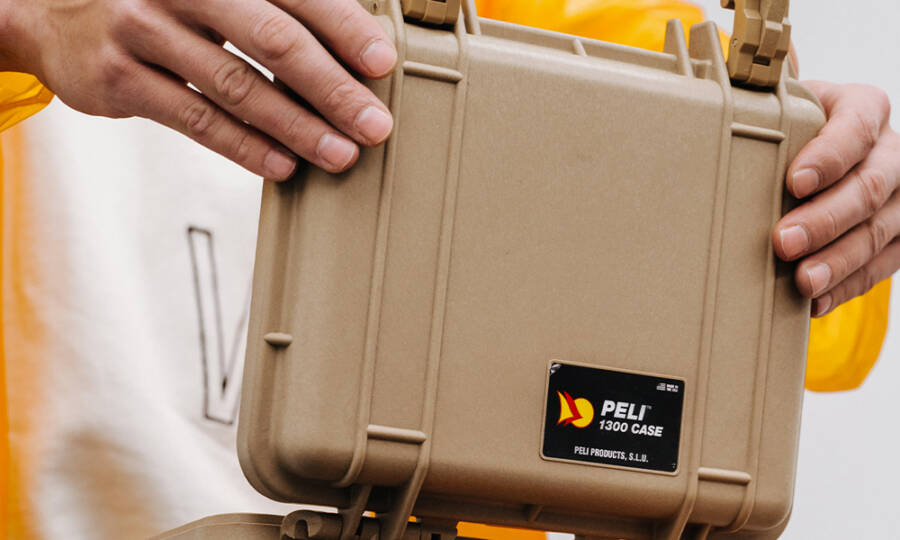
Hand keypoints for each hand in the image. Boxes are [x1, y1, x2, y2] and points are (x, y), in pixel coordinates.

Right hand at [0, 0, 397, 177]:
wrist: (51, 9)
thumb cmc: (159, 2)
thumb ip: (268, 9)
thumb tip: (348, 53)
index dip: (344, 28)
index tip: (383, 63)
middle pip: (273, 40)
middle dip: (332, 88)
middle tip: (373, 125)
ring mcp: (144, 29)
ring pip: (237, 87)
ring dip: (297, 127)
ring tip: (339, 154)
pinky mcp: (119, 78)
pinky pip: (196, 119)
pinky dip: (245, 146)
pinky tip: (283, 165)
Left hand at [773, 81, 899, 316]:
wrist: (814, 154)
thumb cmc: (790, 129)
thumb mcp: (782, 103)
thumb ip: (764, 89)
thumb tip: (736, 59)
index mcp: (863, 108)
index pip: (856, 127)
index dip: (830, 155)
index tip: (795, 181)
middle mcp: (891, 151)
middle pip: (869, 187)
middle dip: (826, 219)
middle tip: (783, 242)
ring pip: (879, 231)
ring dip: (838, 261)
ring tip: (802, 281)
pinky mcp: (898, 237)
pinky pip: (881, 267)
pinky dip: (845, 286)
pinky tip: (816, 301)